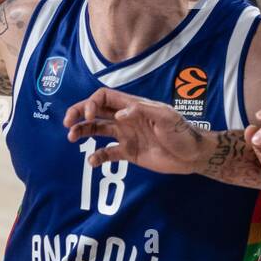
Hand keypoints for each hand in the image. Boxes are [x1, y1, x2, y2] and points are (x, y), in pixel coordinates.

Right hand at [63, 88, 204, 173]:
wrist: (192, 155)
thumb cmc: (182, 132)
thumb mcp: (166, 118)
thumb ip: (142, 112)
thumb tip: (120, 114)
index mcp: (133, 106)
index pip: (104, 97)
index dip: (92, 103)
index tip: (88, 115)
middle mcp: (126, 118)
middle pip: (96, 111)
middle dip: (79, 113)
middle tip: (67, 123)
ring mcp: (126, 135)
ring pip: (97, 130)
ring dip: (83, 132)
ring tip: (72, 138)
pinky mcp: (129, 152)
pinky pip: (108, 153)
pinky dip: (98, 157)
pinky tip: (93, 162)